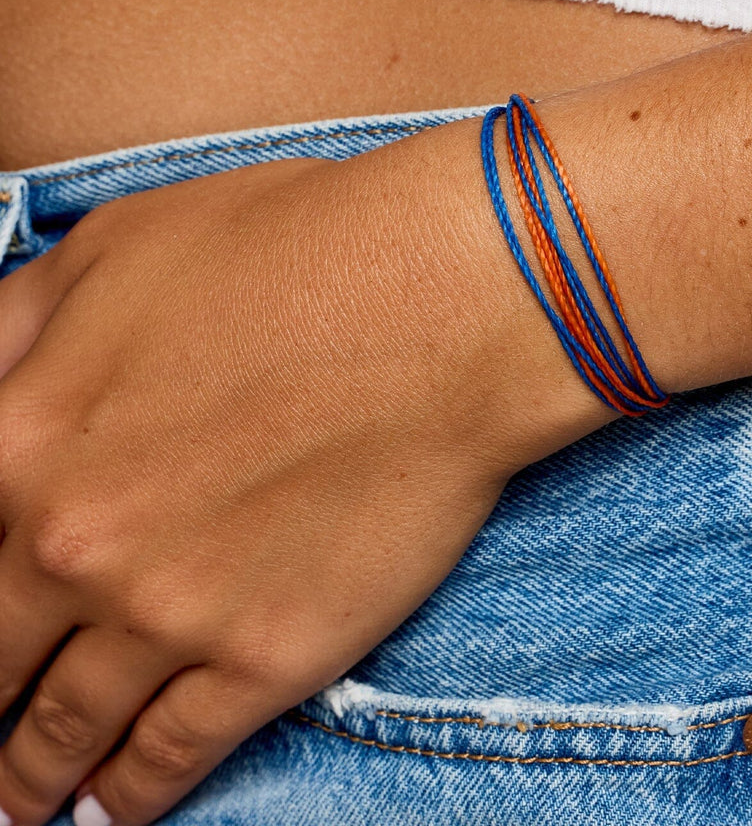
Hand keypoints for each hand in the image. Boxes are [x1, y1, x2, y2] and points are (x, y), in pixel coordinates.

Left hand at [0, 119, 603, 824]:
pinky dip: (127, 797)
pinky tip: (110, 809)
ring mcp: (171, 614)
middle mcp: (73, 548)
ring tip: (19, 802)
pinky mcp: (268, 656)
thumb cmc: (293, 249)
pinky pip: (170, 759)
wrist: (443, 304)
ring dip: (30, 775)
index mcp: (20, 438)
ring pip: (64, 731)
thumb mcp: (117, 246)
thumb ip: (14, 328)